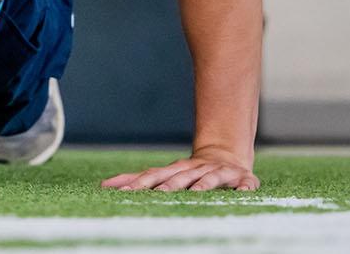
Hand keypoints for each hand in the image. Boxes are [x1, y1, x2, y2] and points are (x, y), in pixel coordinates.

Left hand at [102, 150, 259, 191]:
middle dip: (169, 185)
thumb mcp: (165, 174)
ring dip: (203, 185)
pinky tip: (243, 192)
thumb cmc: (190, 171)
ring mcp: (219, 173)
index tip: (123, 192)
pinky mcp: (242, 179)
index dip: (139, 183)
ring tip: (196, 193)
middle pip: (180, 177)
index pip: (154, 176)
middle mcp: (196, 170)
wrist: (227, 156)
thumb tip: (104, 185)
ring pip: (210, 179)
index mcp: (176, 170)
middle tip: (158, 194)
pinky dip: (244, 188)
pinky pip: (245, 184)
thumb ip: (138, 179)